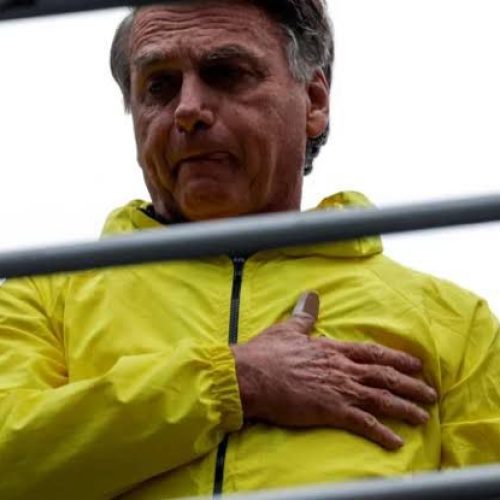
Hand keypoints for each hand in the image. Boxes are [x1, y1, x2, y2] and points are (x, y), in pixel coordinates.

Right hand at [231, 292, 436, 449]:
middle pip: (384, 376)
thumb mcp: (288, 330)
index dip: (395, 358)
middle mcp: (342, 369)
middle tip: (430, 392)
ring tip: (423, 416)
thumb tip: (311, 296)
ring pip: (380, 398)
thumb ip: (304, 316)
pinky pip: (363, 423)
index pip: (371, 353)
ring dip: (404, 408)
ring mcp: (338, 389)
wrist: (251, 375)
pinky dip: (381, 433)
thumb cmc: (267, 353)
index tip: (415, 364)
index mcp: (332, 350)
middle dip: (410, 384)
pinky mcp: (330, 411)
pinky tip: (396, 442)